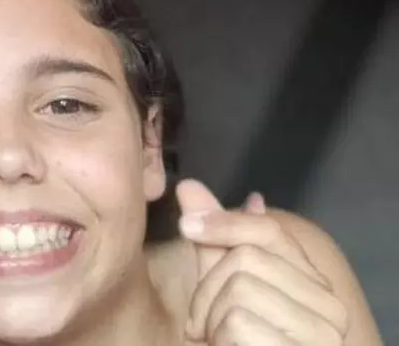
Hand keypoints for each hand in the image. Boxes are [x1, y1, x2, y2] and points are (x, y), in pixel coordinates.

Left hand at [177, 179, 348, 344]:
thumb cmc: (235, 344)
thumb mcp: (219, 289)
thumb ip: (212, 242)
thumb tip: (190, 187)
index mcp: (314, 285)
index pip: (272, 231)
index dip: (225, 221)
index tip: (186, 225)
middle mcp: (329, 307)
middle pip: (247, 257)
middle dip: (207, 287)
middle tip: (203, 321)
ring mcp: (321, 335)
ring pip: (239, 286)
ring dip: (208, 315)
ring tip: (213, 338)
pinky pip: (238, 321)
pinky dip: (216, 335)